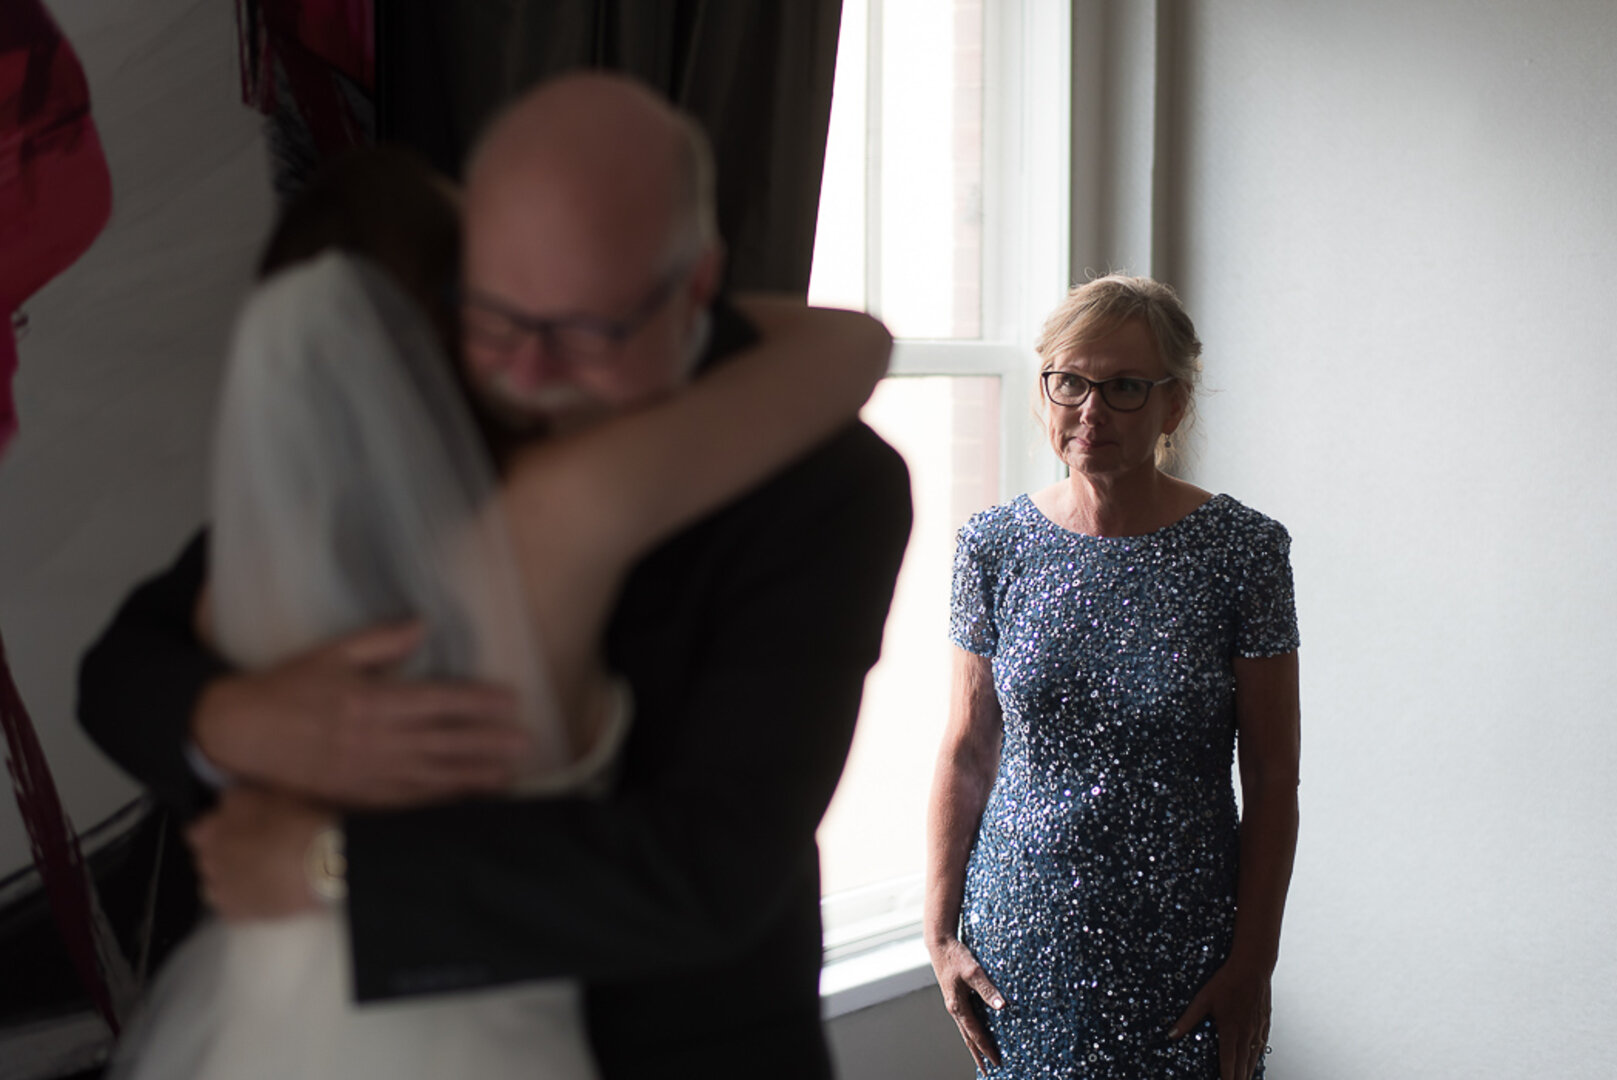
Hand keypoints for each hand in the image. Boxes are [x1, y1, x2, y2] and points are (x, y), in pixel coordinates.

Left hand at [187, 787, 331, 918]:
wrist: (320, 865)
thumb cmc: (297, 821)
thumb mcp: (266, 793)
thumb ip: (238, 800)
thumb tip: (226, 804)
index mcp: (210, 829)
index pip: (197, 829)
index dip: (219, 827)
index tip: (238, 826)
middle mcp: (207, 859)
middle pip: (205, 857)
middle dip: (222, 853)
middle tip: (253, 849)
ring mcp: (219, 890)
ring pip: (214, 883)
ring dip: (229, 877)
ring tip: (259, 874)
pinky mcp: (235, 914)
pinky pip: (230, 906)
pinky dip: (242, 900)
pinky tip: (264, 894)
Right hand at [194, 620, 532, 807]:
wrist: (242, 733)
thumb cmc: (289, 688)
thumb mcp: (332, 653)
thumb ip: (380, 642)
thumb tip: (423, 626)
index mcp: (372, 702)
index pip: (437, 702)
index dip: (476, 702)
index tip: (510, 701)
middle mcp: (375, 741)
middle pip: (443, 742)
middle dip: (487, 743)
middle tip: (526, 741)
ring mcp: (368, 775)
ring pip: (431, 777)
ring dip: (473, 776)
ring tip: (509, 773)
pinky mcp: (357, 799)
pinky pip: (406, 804)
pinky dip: (439, 805)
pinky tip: (465, 804)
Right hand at [928, 936, 1004, 1070]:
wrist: (939, 944)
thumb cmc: (956, 956)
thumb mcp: (974, 971)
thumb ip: (988, 989)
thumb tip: (1002, 1006)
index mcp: (958, 1006)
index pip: (975, 1034)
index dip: (987, 1049)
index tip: (997, 1062)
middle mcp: (954, 1008)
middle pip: (968, 1038)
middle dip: (978, 1055)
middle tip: (988, 1071)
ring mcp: (954, 1003)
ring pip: (965, 1030)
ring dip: (974, 1045)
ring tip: (982, 1057)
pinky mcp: (955, 996)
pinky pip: (964, 1020)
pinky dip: (971, 1031)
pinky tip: (976, 1031)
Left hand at [1169, 960, 1271, 1079]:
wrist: (1253, 967)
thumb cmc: (1226, 981)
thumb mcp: (1203, 999)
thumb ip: (1188, 1019)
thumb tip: (1171, 1034)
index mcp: (1230, 1030)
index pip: (1227, 1061)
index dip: (1226, 1076)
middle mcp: (1246, 1033)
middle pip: (1242, 1063)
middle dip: (1238, 1078)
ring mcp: (1257, 1028)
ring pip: (1253, 1056)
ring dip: (1249, 1071)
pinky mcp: (1265, 1022)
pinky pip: (1262, 1045)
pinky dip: (1258, 1056)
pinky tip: (1256, 1060)